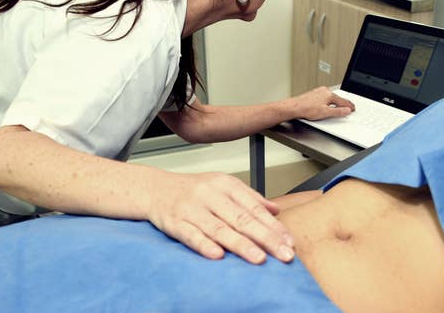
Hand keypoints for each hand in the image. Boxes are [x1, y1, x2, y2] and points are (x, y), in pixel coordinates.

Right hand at [147, 172, 295, 263]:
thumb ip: (249, 198)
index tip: (289, 241)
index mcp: (225, 184)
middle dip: (265, 238)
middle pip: (241, 219)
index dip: (273, 226)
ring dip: (240, 245)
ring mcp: (191, 209)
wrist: (154, 188)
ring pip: (219, 229)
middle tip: (284, 254)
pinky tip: (218, 255)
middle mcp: (209, 195)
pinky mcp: (174, 222)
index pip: (253, 207)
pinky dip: (204, 245)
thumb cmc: (192, 190)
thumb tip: (276, 210)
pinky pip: (191, 235)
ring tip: (259, 259)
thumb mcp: (222, 186)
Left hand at [291, 86, 354, 119]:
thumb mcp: (325, 112)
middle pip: (337, 98)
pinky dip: (329, 102)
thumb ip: (338, 111)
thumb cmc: (306, 109)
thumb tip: (346, 110)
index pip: (343, 101)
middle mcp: (324, 91)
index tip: (353, 109)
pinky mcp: (314, 94)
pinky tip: (327, 105)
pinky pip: (325, 98)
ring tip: (340, 107)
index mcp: (329, 94)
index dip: (349, 106)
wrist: (294, 107)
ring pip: (331, 97)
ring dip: (336, 102)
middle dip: (343, 103)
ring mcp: (318, 92)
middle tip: (349, 108)